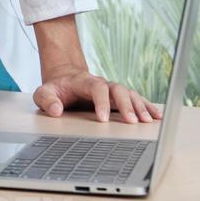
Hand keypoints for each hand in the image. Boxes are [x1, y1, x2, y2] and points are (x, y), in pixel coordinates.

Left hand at [33, 66, 162, 123]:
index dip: (101, 102)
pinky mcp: (118, 97)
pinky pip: (136, 99)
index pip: (96, 88)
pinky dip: (147, 106)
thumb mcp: (43, 93)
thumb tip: (55, 110)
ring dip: (139, 106)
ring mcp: (111, 89)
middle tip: (132, 122)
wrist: (64, 79)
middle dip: (126, 105)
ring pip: (129, 94)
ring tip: (147, 121)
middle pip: (118, 89)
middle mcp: (101, 83)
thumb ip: (46, 99)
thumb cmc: (56, 88)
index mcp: (83, 82)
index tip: (102, 119)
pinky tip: (156, 116)